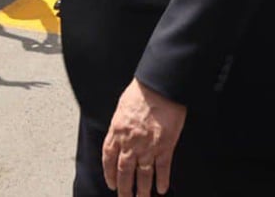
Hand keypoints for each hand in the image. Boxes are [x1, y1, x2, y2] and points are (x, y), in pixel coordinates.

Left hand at [103, 79, 185, 196]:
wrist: (159, 87)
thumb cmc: (140, 92)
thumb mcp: (121, 108)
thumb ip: (119, 125)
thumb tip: (119, 135)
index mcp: (117, 131)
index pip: (108, 157)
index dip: (109, 173)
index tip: (111, 183)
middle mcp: (130, 142)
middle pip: (124, 170)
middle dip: (124, 188)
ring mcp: (148, 146)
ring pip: (143, 174)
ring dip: (142, 190)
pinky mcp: (165, 146)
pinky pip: (163, 168)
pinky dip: (162, 180)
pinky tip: (162, 189)